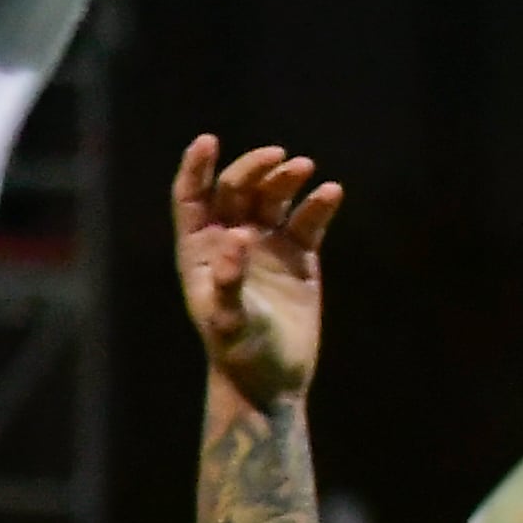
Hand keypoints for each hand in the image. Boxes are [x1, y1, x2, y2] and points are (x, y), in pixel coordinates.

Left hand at [167, 135, 335, 412]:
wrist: (272, 381)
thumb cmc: (239, 355)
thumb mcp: (227, 321)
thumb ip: (227, 281)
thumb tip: (235, 238)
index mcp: (200, 254)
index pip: (192, 199)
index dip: (196, 168)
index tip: (208, 141)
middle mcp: (230, 244)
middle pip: (236, 190)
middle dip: (252, 169)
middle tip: (278, 159)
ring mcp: (266, 247)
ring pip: (274, 198)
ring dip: (286, 179)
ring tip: (304, 169)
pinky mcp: (301, 257)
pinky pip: (309, 220)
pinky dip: (319, 204)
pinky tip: (330, 193)